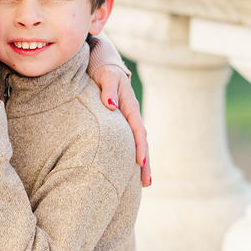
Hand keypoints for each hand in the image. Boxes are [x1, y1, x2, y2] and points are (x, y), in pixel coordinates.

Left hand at [94, 65, 151, 186]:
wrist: (103, 66)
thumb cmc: (104, 72)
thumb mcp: (106, 78)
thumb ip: (107, 91)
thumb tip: (110, 106)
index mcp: (130, 108)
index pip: (138, 131)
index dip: (140, 147)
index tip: (140, 163)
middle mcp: (131, 117)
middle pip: (142, 143)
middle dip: (145, 163)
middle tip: (146, 183)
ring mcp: (127, 122)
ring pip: (137, 145)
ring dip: (142, 164)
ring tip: (144, 183)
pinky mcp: (120, 124)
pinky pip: (128, 143)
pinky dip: (132, 156)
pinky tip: (130, 171)